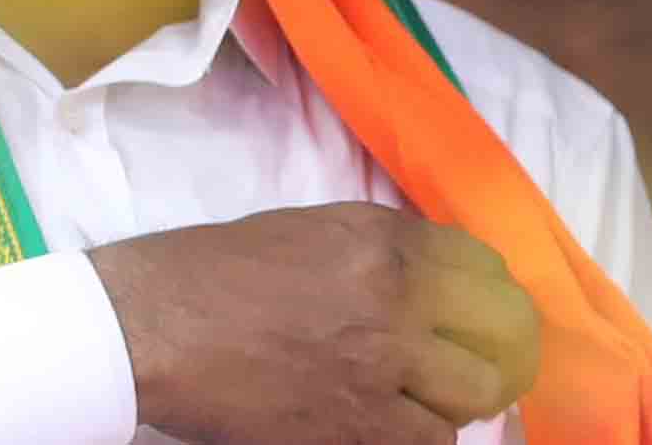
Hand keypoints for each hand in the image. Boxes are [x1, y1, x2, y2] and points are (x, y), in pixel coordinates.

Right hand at [92, 203, 539, 444]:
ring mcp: (378, 371)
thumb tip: (445, 278)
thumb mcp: (319, 228)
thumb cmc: (221, 269)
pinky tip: (393, 427)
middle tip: (472, 365)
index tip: (487, 314)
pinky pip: (422, 444)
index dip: (494, 296)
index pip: (488, 269)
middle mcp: (397, 301)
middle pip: (498, 339)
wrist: (152, 326)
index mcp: (388, 242)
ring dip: (453, 401)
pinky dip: (418, 437)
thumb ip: (389, 248)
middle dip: (493, 353)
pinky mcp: (350, 431)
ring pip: (468, 401)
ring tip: (424, 401)